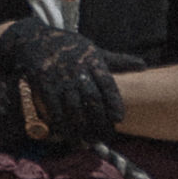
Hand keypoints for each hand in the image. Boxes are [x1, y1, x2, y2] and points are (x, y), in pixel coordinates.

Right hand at [2, 20, 123, 148]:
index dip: (114, 102)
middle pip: (92, 98)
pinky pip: (53, 108)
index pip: (107, 83)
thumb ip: (118, 61)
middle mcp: (77, 69)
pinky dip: (61, 123)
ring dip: (81, 126)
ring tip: (88, 140)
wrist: (33, 38)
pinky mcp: (43, 84)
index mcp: (92, 60)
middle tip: (105, 136)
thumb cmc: (69, 47)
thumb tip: (143, 65)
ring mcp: (59, 77)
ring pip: (73, 106)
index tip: (118, 118)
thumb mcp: (94, 50)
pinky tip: (67, 134)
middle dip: (99, 120)